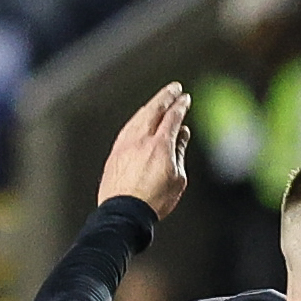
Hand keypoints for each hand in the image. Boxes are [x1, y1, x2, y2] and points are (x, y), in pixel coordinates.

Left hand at [98, 82, 190, 219]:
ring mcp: (125, 143)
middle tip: (174, 88)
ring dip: (151, 105)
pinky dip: (138, 119)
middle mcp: (141, 139)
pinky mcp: (115, 151)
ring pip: (138, 116)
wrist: (124, 212)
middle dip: (165, 96)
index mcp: (160, 145)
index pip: (172, 117)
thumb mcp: (177, 178)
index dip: (180, 106)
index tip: (185, 98)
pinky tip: (140, 120)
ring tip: (158, 101)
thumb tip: (181, 135)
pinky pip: (128, 127)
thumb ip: (178, 152)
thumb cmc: (153, 200)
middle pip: (154, 109)